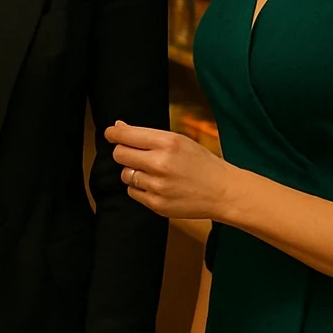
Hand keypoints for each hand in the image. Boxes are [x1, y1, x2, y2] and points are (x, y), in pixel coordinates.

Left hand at [106, 122, 231, 221]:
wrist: (222, 192)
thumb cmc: (201, 163)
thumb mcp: (179, 140)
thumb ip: (147, 134)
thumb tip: (118, 127)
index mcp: (167, 143)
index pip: (126, 135)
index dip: (113, 133)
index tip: (110, 133)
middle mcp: (160, 164)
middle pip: (120, 154)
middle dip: (122, 152)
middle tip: (133, 152)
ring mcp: (157, 186)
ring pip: (125, 175)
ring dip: (133, 171)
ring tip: (151, 171)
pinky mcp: (156, 205)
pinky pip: (133, 192)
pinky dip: (140, 188)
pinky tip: (156, 185)